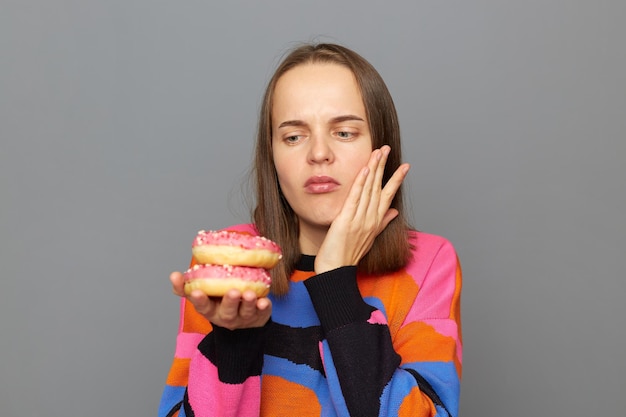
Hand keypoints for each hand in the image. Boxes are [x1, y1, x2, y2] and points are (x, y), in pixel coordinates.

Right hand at [170, 271, 271, 329]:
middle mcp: (226, 316)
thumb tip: (174, 275)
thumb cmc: (218, 300)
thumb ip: (186, 287)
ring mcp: (243, 317)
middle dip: (229, 302)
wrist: (242, 316)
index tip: (197, 292)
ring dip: (247, 303)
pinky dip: (263, 307)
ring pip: (245, 312)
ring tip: (249, 294)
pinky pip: (262, 312)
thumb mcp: (202, 294)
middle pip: (227, 312)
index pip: (202, 307)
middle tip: (232, 291)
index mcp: (210, 310)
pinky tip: (264, 301)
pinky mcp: (258, 316)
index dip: (199, 300)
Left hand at [314, 145, 409, 273]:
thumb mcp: (370, 237)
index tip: (405, 166)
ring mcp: (359, 219)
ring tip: (378, 152)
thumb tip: (395, 211)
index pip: (389, 195)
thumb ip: (382, 222)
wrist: (336, 270)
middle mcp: (371, 218)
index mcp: (376, 221)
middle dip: (384, 166)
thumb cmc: (349, 254)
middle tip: (387, 148)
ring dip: (374, 169)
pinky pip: (355, 198)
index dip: (396, 179)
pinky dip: (360, 183)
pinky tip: (365, 169)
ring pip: (369, 189)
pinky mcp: (346, 220)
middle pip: (379, 187)